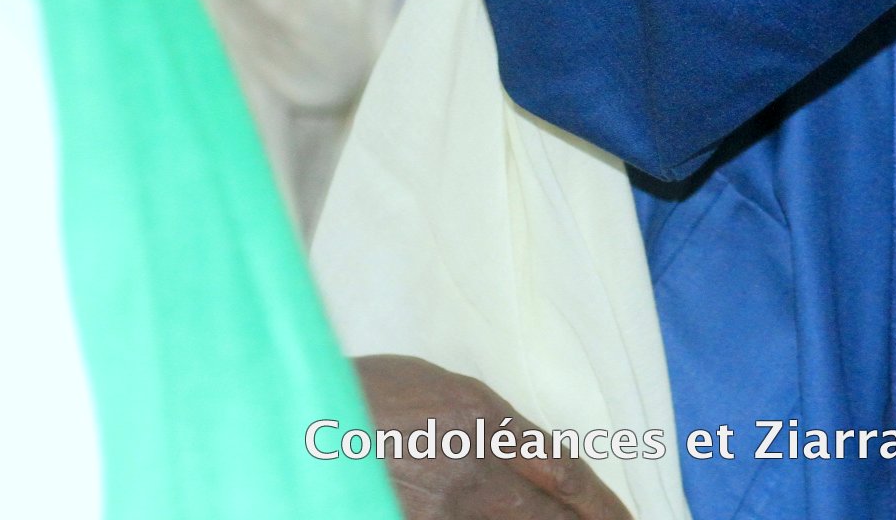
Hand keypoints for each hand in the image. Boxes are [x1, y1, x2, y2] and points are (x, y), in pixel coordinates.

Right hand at [354, 355, 633, 519]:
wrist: (294, 419)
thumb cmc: (368, 393)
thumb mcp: (446, 388)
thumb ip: (495, 423)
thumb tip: (536, 456)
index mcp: (485, 422)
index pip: (563, 472)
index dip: (601, 504)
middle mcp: (470, 473)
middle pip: (548, 517)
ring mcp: (438, 511)